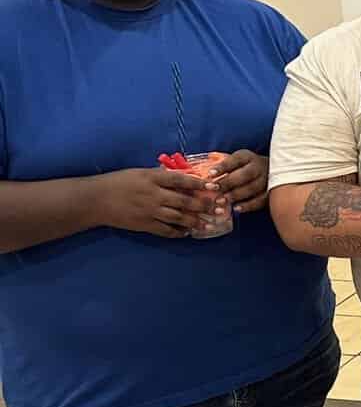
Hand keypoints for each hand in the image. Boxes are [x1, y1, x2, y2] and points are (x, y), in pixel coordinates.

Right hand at [90, 168, 218, 238]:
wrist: (95, 200)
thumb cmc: (118, 182)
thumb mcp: (139, 173)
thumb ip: (160, 176)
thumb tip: (183, 176)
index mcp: (152, 178)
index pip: (180, 180)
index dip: (198, 184)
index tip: (213, 187)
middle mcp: (153, 195)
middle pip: (183, 201)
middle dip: (203, 205)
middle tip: (218, 208)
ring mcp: (149, 211)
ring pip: (178, 217)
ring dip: (195, 221)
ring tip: (209, 224)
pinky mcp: (144, 224)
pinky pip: (165, 230)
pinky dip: (178, 232)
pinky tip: (188, 233)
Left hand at [208, 150, 268, 212]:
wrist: (271, 172)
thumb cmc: (245, 168)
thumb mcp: (236, 162)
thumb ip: (224, 166)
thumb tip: (205, 172)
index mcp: (248, 157)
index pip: (235, 160)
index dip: (222, 167)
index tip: (210, 174)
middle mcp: (259, 166)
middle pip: (245, 174)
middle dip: (228, 182)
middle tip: (214, 189)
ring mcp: (268, 180)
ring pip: (252, 188)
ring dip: (236, 195)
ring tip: (221, 201)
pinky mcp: (271, 192)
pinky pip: (260, 200)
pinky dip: (248, 205)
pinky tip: (236, 209)